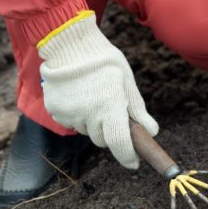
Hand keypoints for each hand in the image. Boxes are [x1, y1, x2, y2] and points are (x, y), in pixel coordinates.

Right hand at [39, 12, 157, 168]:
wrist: (70, 44)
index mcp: (110, 108)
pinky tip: (79, 97)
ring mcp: (70, 114)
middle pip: (103, 140)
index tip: (134, 163)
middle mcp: (89, 115)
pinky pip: (71, 123)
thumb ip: (138, 110)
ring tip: (94, 98)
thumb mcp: (128, 84)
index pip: (120, 144)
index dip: (128, 157)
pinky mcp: (56, 111)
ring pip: (87, 131)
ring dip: (93, 123)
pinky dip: (77, 116)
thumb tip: (151, 132)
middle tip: (112, 112)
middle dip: (111, 133)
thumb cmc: (106, 63)